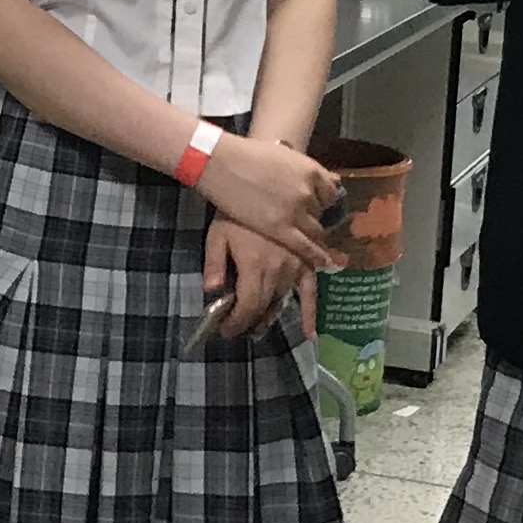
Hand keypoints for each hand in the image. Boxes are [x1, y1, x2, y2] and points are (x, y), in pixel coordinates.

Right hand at [197, 131, 342, 266]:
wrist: (224, 163)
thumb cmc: (248, 154)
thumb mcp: (284, 154)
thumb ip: (306, 169)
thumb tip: (332, 179)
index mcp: (311, 170)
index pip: (331, 192)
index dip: (323, 201)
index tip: (315, 206)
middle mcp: (309, 191)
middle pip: (321, 212)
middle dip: (315, 218)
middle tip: (305, 223)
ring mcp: (296, 211)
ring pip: (316, 231)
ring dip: (315, 238)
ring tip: (310, 244)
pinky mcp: (281, 229)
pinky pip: (306, 246)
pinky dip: (316, 255)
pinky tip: (322, 263)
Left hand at [198, 219, 317, 342]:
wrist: (264, 187)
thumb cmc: (235, 212)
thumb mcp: (217, 234)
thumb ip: (214, 264)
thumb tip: (210, 291)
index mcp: (255, 266)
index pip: (248, 307)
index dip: (237, 323)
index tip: (225, 330)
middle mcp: (278, 271)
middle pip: (264, 307)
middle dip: (249, 321)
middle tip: (237, 326)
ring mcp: (296, 267)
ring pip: (282, 300)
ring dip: (269, 315)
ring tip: (257, 326)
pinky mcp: (307, 262)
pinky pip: (312, 291)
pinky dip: (310, 313)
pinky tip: (310, 334)